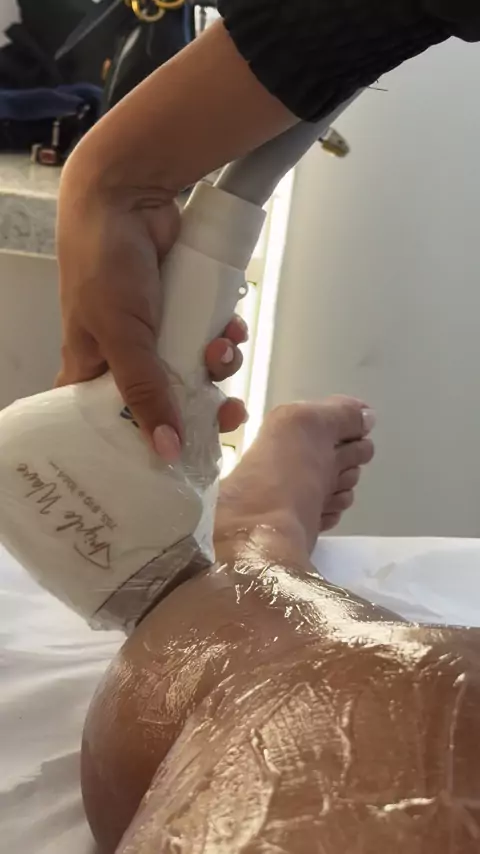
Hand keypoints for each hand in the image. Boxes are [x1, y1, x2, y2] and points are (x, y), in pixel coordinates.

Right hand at [56, 176, 247, 460]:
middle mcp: (127, 358)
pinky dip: (228, 336)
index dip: (140, 443)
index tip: (174, 459)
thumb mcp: (122, 335)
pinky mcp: (186, 310)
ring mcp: (159, 334)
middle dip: (201, 408)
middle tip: (227, 414)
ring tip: (224, 347)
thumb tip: (166, 450)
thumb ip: (145, 391)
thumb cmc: (105, 266)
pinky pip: (212, 337)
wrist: (129, 195)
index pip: (110, 425)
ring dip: (219, 365)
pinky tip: (234, 326)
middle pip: (168, 403)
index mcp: (94, 370)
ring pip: (197, 371)